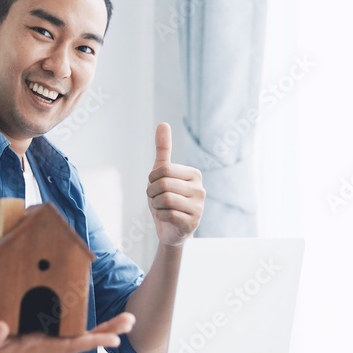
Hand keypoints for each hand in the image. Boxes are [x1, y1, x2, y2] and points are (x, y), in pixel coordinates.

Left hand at [146, 122, 204, 246]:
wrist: (169, 229)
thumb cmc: (165, 198)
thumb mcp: (161, 173)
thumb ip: (163, 149)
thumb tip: (163, 123)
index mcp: (195, 174)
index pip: (163, 170)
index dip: (151, 179)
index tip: (155, 187)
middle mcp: (200, 189)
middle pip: (163, 184)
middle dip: (151, 193)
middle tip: (156, 199)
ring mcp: (199, 207)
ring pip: (164, 199)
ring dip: (155, 205)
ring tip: (161, 208)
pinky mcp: (193, 222)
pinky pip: (167, 214)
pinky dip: (160, 216)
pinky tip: (167, 218)